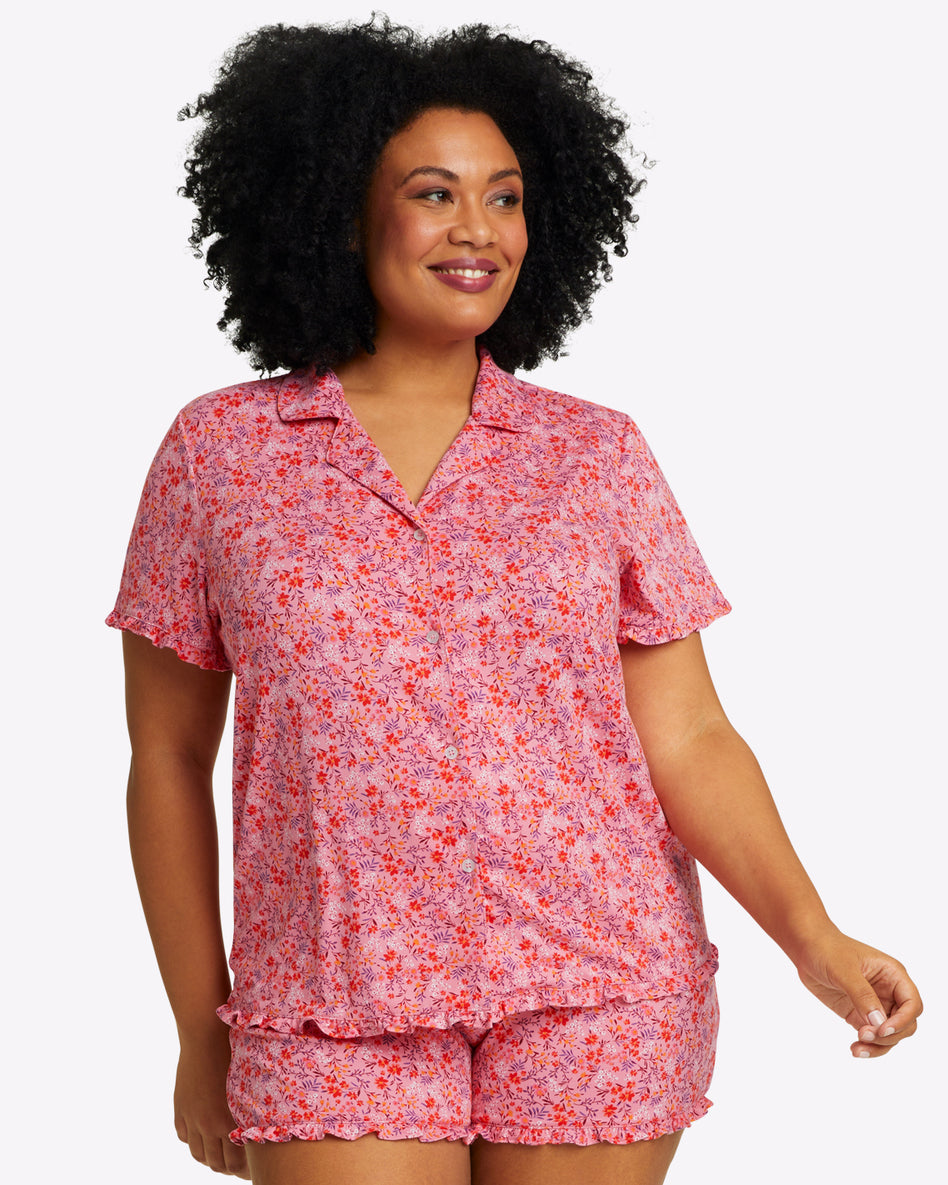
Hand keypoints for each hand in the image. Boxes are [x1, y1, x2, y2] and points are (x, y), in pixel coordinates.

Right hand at [174, 1026, 249, 1177]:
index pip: (239, 1164)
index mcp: (232, 1119)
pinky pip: (185, 1137)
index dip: (248, 1170)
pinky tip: (205, 1135)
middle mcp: (209, 1124)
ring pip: (200, 1154)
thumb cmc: (237, 1051)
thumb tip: (268, 1126)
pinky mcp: (180, 1109)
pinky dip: (195, 1141)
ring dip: (212, 1157)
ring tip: (223, 1152)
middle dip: (231, 1168)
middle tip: (243, 1165)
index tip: (258, 1166)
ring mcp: (192, 1118)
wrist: (206, 1033)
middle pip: (218, 1164)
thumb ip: (256, 1109)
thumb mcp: (252, 1083)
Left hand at [794, 927, 921, 1057]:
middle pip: (906, 1024)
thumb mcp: (844, 969)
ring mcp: (876, 1005)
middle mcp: (890, 992)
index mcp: (893, 975)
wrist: (807, 949)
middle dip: (890, 1035)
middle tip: (864, 1034)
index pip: (912, 1003)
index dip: (903, 1020)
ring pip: (891, 1035)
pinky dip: (868, 1046)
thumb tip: (878, 1022)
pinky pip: (873, 1037)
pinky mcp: (861, 1015)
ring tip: (858, 1047)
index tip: (882, 1029)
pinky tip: (855, 1049)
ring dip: (879, 1046)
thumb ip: (862, 995)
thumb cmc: (827, 949)